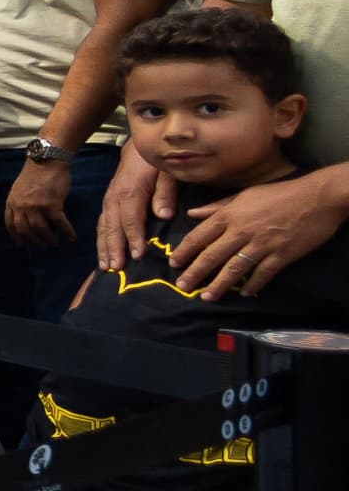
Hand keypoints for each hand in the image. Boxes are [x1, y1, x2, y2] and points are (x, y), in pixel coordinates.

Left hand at [5, 156, 74, 247]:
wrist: (47, 161)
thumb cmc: (35, 173)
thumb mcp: (19, 188)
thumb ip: (20, 202)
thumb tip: (28, 217)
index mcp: (12, 202)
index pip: (10, 224)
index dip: (15, 235)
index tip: (20, 244)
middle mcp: (21, 206)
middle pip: (25, 230)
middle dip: (34, 241)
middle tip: (42, 246)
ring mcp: (36, 206)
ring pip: (41, 229)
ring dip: (48, 239)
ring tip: (54, 243)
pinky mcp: (52, 205)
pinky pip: (59, 223)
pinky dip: (67, 231)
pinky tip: (72, 237)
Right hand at [96, 152, 172, 271]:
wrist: (137, 148)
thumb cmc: (156, 161)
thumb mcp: (167, 171)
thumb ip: (166, 191)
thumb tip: (164, 215)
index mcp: (131, 191)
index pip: (131, 218)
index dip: (134, 238)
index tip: (138, 256)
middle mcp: (115, 198)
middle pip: (112, 226)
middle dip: (113, 248)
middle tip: (116, 268)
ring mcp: (108, 200)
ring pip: (104, 226)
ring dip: (103, 247)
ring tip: (105, 267)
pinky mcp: (107, 203)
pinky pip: (102, 223)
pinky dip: (101, 239)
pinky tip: (103, 253)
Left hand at [167, 171, 348, 299]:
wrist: (317, 197)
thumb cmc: (280, 193)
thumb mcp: (245, 194)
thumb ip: (217, 206)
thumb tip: (191, 213)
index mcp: (230, 215)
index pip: (200, 235)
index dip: (185, 251)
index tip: (173, 263)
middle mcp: (242, 231)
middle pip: (212, 255)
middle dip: (195, 272)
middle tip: (182, 286)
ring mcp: (262, 244)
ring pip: (234, 268)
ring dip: (219, 285)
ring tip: (207, 296)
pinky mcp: (282, 254)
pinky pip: (263, 274)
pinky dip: (253, 285)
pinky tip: (246, 294)